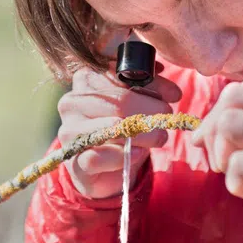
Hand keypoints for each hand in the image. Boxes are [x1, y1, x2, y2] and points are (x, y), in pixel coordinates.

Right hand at [58, 64, 181, 198]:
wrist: (104, 168)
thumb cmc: (121, 127)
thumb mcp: (135, 102)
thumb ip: (150, 90)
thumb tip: (172, 92)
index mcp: (85, 80)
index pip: (120, 75)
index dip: (151, 83)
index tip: (173, 94)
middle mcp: (71, 102)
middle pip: (118, 102)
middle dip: (150, 110)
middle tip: (168, 118)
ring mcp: (70, 132)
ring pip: (111, 128)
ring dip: (143, 134)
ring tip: (160, 137)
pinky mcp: (74, 160)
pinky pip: (100, 156)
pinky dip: (124, 155)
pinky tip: (139, 153)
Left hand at [191, 82, 242, 208]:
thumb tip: (198, 134)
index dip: (217, 113)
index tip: (210, 138)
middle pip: (232, 100)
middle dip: (213, 131)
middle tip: (220, 160)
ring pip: (230, 127)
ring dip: (223, 158)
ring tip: (242, 175)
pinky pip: (238, 166)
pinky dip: (237, 184)